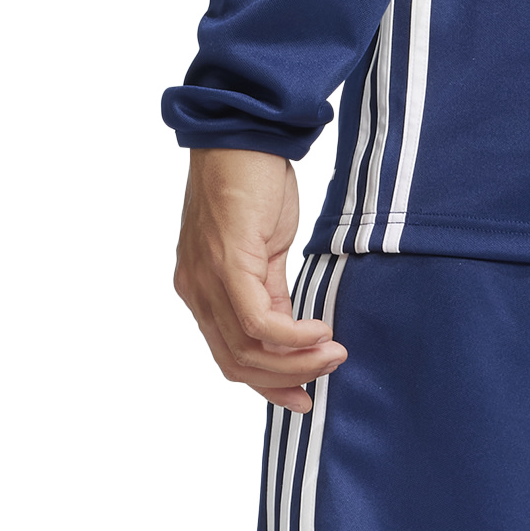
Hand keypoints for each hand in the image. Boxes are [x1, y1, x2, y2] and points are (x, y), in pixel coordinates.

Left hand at [171, 148, 345, 414]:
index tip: (305, 397)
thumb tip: (295, 338)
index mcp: (201, 290)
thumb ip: (272, 296)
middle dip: (286, 380)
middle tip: (328, 374)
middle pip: (237, 363)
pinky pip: (258, 323)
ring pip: (248, 350)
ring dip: (297, 361)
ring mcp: (206, 279)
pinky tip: (321, 332)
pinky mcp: (227, 264)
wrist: (242, 132)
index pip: (230, 357)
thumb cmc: (252, 183)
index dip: (269, 385)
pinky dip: (293, 337)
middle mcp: (195, 290)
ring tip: (334, 352)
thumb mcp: (264, 252)